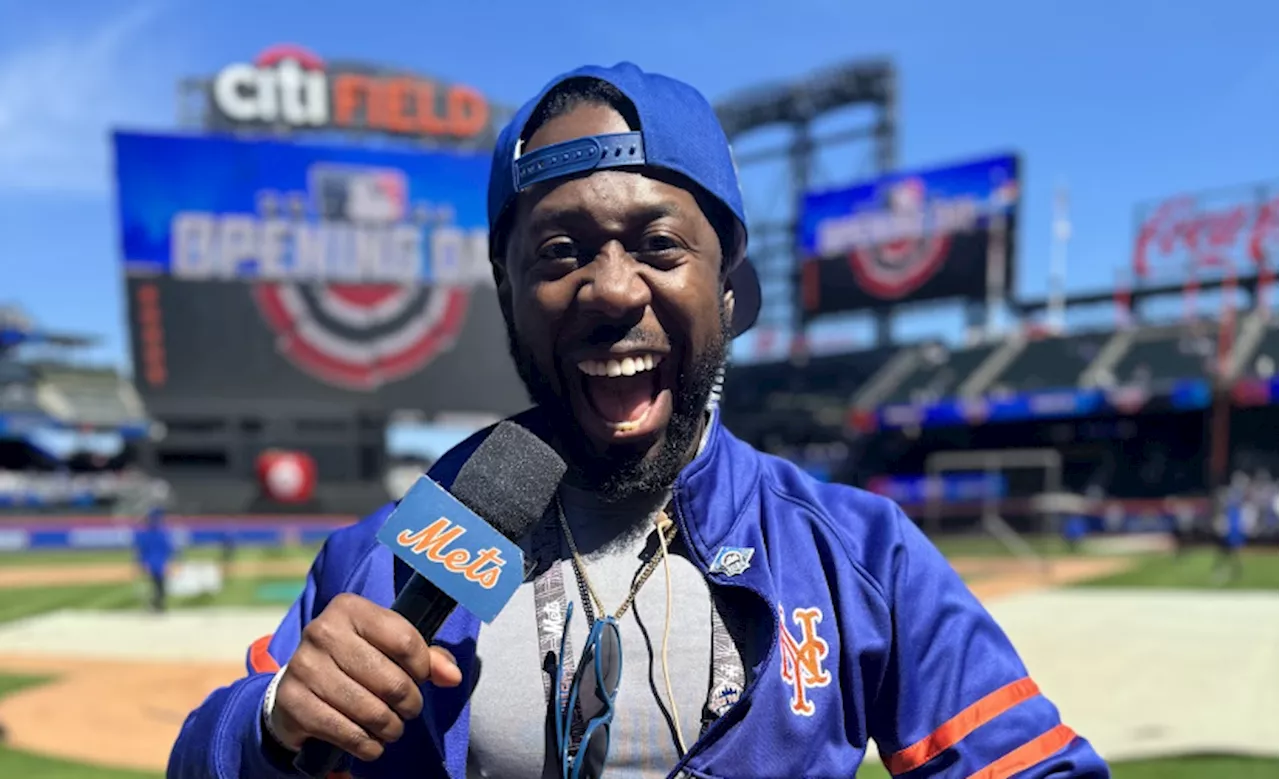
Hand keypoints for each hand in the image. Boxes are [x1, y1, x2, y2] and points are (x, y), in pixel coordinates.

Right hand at [269, 593, 462, 760]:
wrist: (299, 689)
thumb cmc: (356, 663)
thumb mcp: (389, 648)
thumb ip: (427, 657)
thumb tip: (452, 676)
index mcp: (349, 608)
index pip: (405, 640)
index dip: (423, 667)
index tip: (420, 677)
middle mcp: (322, 631)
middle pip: (391, 680)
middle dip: (409, 703)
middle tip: (408, 710)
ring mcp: (304, 666)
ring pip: (371, 710)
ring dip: (390, 727)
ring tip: (391, 727)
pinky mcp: (293, 702)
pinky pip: (347, 733)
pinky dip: (368, 745)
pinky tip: (371, 742)